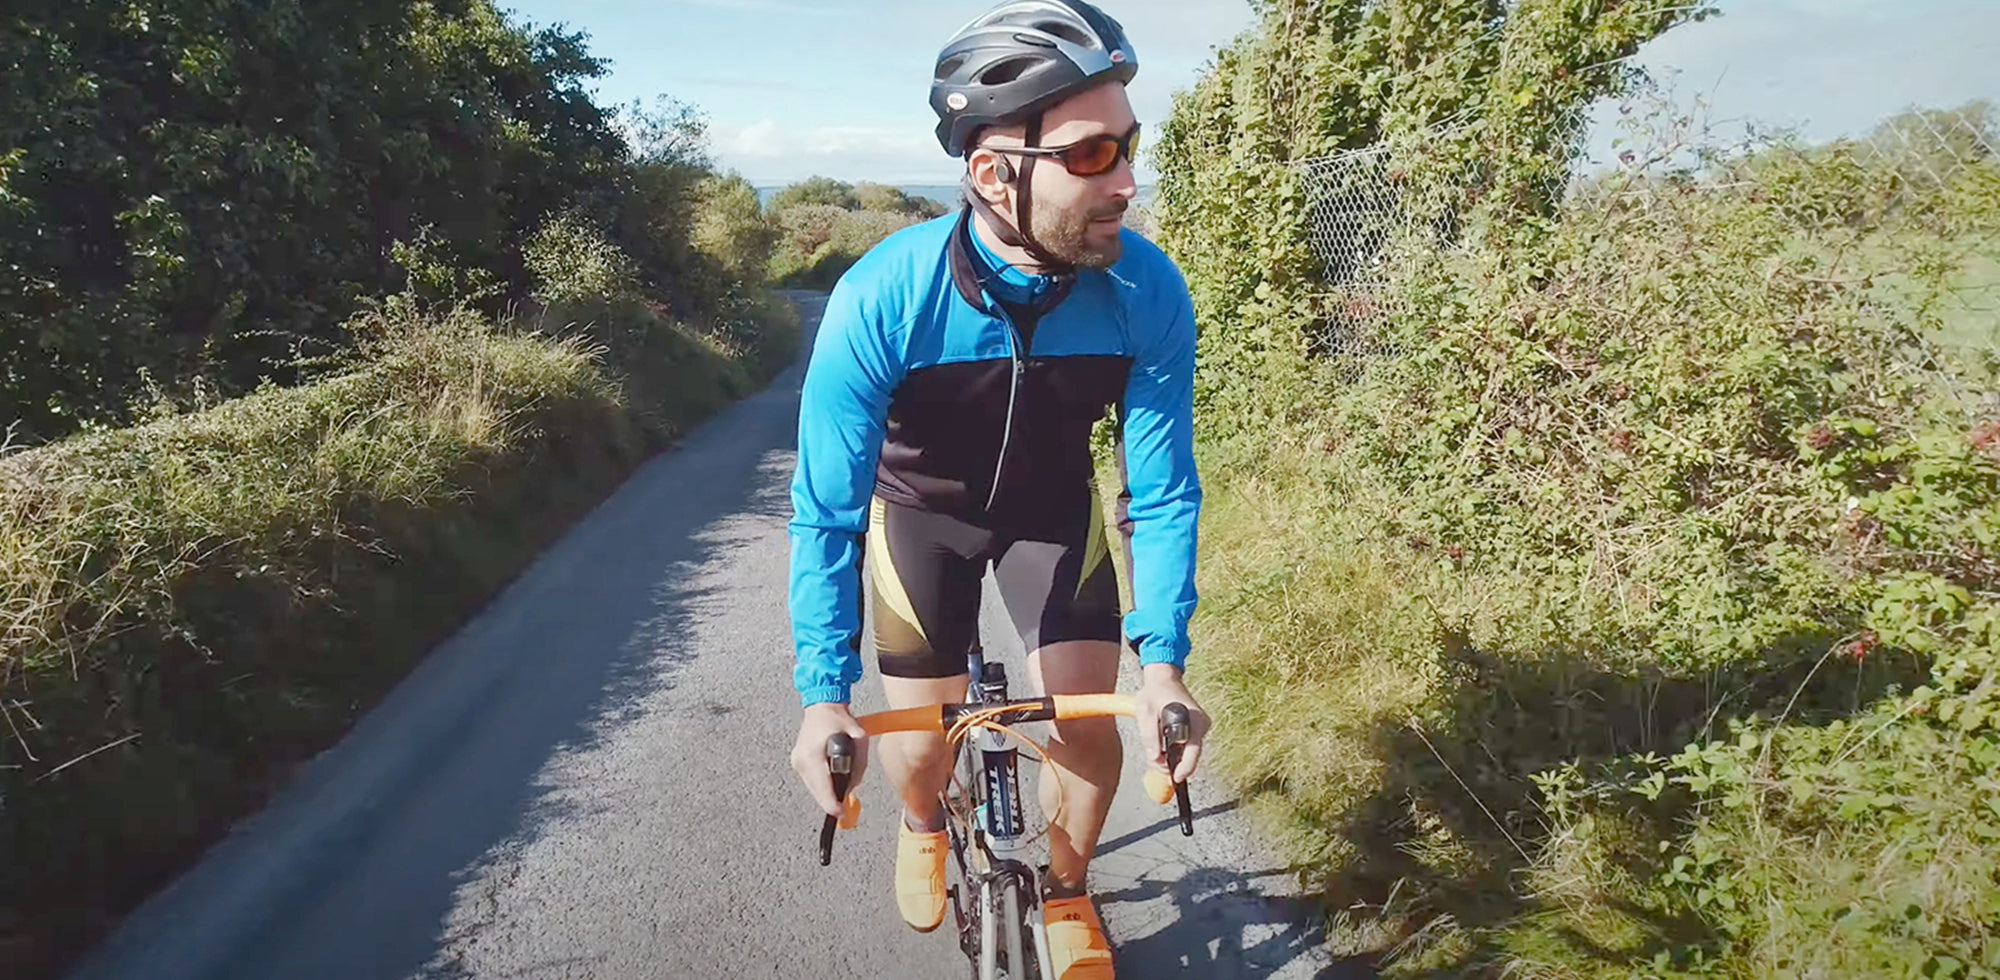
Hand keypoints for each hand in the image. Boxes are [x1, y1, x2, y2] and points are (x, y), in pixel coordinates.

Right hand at [791, 702, 869, 817]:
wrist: (822, 706)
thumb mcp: (859, 738)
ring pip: (813, 788)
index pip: (822, 785)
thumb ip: (860, 763)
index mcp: (813, 754)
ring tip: (840, 779)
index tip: (840, 813)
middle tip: (845, 804)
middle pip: (817, 791)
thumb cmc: (839, 719)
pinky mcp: (797, 762)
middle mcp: (801, 760)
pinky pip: (811, 781)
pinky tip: (831, 775)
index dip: (831, 803)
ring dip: (827, 791)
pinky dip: (822, 783)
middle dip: (831, 799)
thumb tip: (853, 786)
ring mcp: (797, 761)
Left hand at [1133, 664, 1209, 783]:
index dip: (1183, 769)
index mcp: (1193, 719)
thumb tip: (1155, 760)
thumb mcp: (1145, 712)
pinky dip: (1176, 749)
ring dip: (1173, 756)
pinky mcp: (1198, 728)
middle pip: (1191, 755)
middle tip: (1156, 764)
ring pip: (1189, 752)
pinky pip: (1188, 745)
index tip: (1173, 779)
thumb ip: (1150, 737)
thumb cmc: (1154, 693)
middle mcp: (1202, 724)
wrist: (1164, 678)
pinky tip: (1163, 744)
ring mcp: (1202, 726)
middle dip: (1174, 764)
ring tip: (1156, 750)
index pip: (1193, 751)